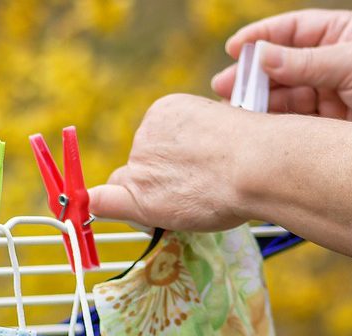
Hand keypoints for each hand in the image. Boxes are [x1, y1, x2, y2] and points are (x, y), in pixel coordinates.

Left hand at [88, 94, 258, 231]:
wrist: (258, 164)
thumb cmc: (257, 150)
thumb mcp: (225, 127)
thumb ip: (198, 142)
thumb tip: (195, 159)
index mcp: (167, 110)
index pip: (155, 142)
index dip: (169, 161)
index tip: (192, 170)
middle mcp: (146, 132)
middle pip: (140, 164)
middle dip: (157, 179)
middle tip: (197, 190)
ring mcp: (140, 162)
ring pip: (131, 186)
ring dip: (151, 197)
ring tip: (194, 200)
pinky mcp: (138, 192)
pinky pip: (104, 200)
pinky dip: (100, 206)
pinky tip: (92, 210)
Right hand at [211, 10, 351, 123]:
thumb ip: (304, 62)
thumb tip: (259, 56)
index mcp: (339, 33)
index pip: (290, 30)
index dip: (260, 38)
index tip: (234, 48)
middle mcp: (328, 60)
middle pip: (278, 63)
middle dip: (250, 74)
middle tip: (223, 86)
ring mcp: (325, 91)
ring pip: (280, 93)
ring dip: (256, 101)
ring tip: (232, 111)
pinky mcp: (324, 122)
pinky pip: (290, 118)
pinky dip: (271, 122)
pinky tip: (254, 127)